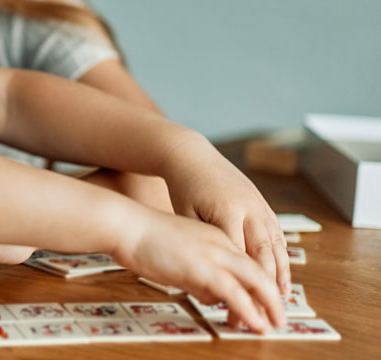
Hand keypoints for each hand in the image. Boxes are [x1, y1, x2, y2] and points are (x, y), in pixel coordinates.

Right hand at [114, 204, 286, 332]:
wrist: (126, 224)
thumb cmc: (143, 237)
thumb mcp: (178, 254)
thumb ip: (198, 272)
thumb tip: (211, 295)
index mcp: (214, 236)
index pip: (247, 262)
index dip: (260, 284)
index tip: (266, 302)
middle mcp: (220, 243)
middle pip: (259, 271)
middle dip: (273, 297)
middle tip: (280, 318)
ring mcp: (213, 254)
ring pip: (255, 281)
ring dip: (267, 306)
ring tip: (273, 325)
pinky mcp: (202, 267)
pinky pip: (235, 292)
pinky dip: (249, 310)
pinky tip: (256, 323)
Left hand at [161, 134, 290, 293]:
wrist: (192, 156)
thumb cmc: (183, 188)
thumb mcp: (186, 214)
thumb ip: (202, 242)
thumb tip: (216, 276)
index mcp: (226, 211)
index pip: (238, 256)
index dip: (239, 283)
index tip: (237, 307)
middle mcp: (248, 208)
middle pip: (263, 253)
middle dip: (266, 285)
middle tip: (266, 310)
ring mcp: (259, 204)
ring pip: (276, 244)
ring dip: (281, 272)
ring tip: (282, 297)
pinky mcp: (263, 203)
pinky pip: (277, 233)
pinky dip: (282, 255)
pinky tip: (282, 273)